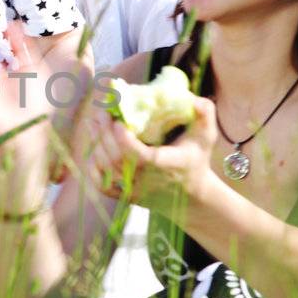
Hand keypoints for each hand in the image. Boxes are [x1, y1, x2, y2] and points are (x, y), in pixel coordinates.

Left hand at [81, 95, 220, 213]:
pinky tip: (92, 148)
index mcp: (166, 165)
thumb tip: (196, 100)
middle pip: (117, 159)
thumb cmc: (196, 160)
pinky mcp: (126, 197)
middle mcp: (147, 181)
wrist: (192, 196)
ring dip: (97, 145)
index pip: (140, 157)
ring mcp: (134, 191)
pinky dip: (93, 167)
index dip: (124, 140)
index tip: (118, 121)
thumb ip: (205, 116)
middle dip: (105, 134)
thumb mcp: (205, 137)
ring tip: (93, 123)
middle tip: (100, 112)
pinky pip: (102, 185)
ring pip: (107, 170)